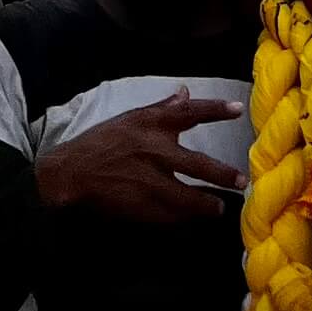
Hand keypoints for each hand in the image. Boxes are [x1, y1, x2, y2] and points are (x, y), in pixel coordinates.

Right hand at [36, 90, 246, 226]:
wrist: (71, 173)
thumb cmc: (101, 143)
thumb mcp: (130, 118)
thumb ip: (162, 108)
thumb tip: (185, 91)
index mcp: (150, 124)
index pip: (188, 112)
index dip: (214, 109)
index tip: (237, 109)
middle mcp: (153, 150)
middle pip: (197, 164)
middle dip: (221, 174)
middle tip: (240, 181)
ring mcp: (149, 181)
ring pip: (187, 197)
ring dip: (206, 204)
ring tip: (218, 208)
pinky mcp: (142, 206)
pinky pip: (170, 215)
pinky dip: (182, 217)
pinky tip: (191, 219)